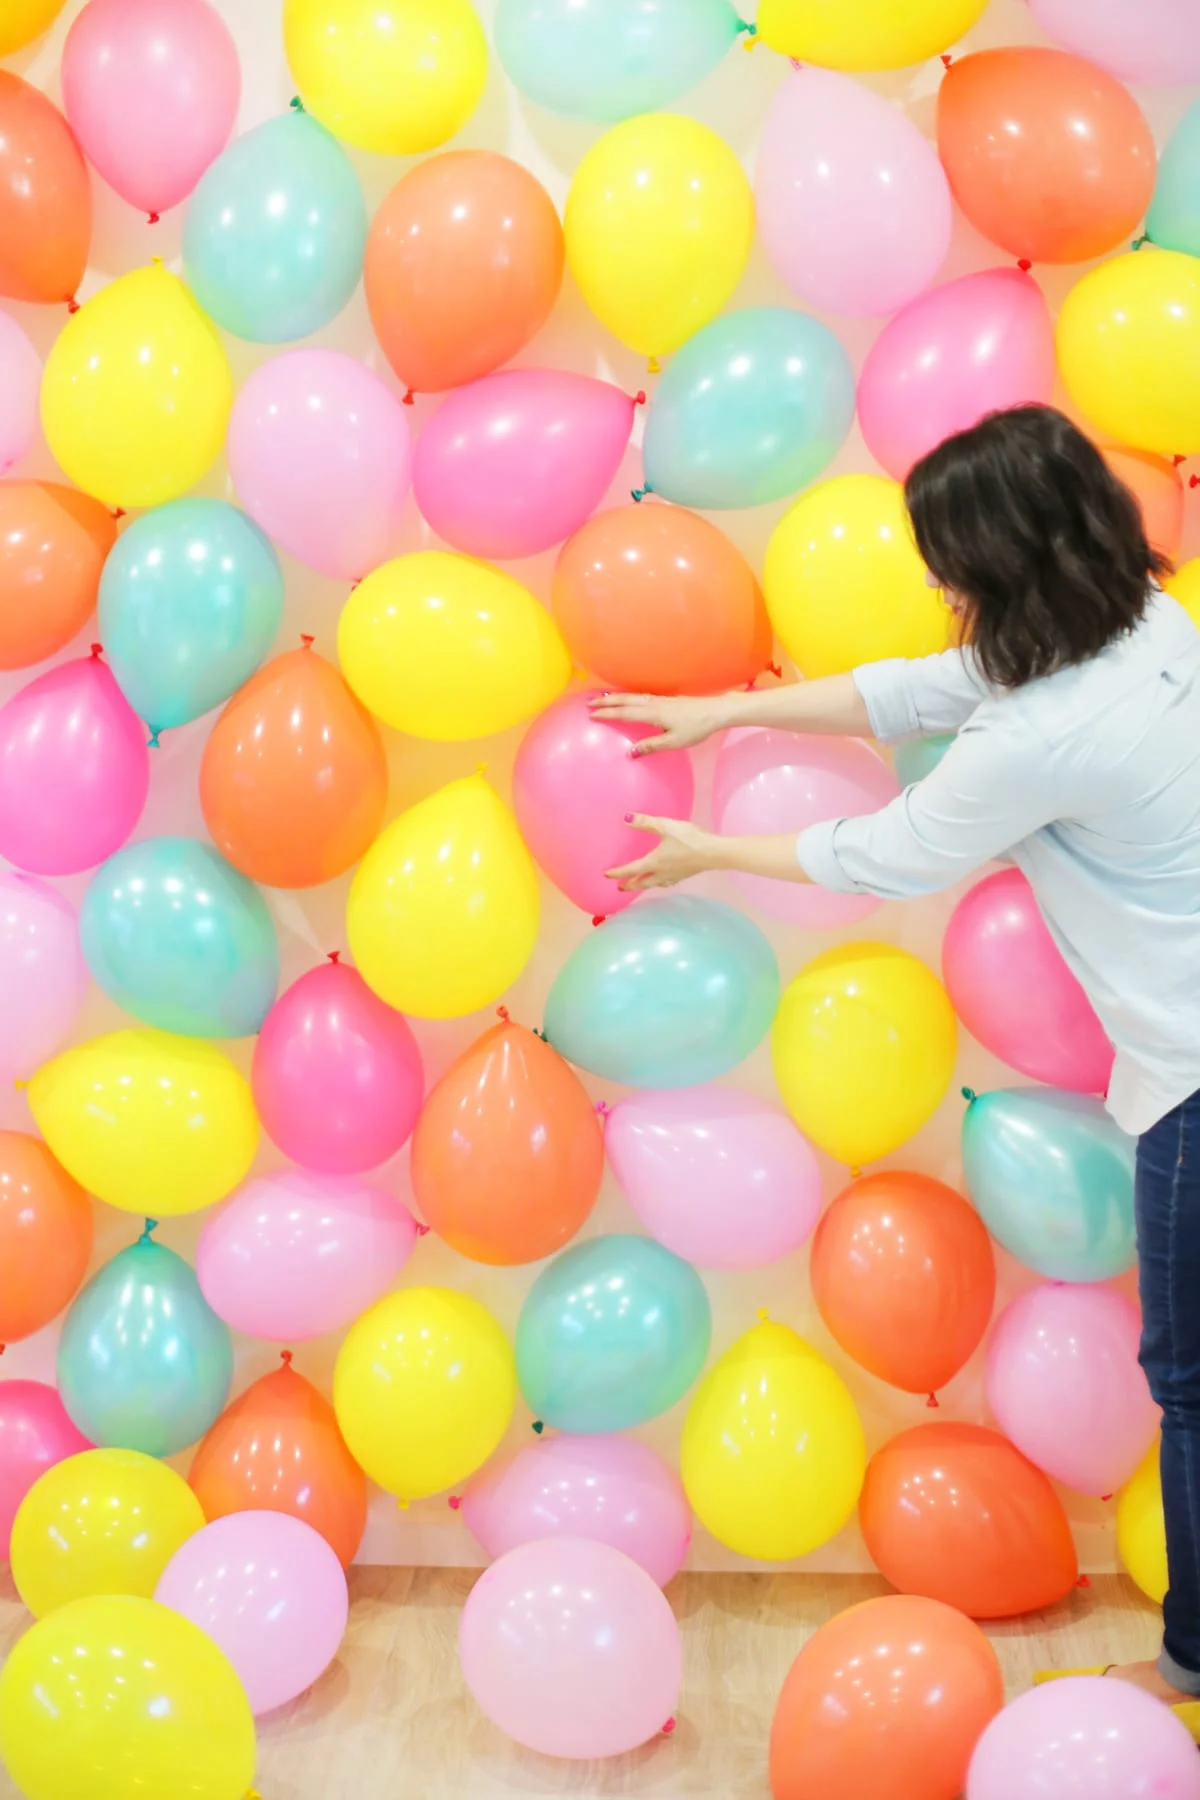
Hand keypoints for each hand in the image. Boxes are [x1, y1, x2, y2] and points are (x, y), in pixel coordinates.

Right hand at [588, 691, 726, 755]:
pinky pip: (640, 696)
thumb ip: (651, 746)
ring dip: (615, 697)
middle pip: (624, 700)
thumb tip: (630, 753)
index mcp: (652, 714)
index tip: (591, 715)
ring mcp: (659, 699)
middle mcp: (653, 703)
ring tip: (601, 697)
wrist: (714, 711)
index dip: (607, 714)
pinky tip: (626, 698)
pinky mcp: (665, 699)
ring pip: (631, 696)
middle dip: (605, 702)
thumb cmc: (696, 728)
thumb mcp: (674, 742)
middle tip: (588, 703)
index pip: (624, 713)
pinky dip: (627, 696)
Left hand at [606, 816, 719, 891]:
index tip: (606, 875)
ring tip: (639, 884)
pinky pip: (666, 882)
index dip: (617, 872)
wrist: (713, 852)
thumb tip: (625, 818)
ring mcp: (674, 875)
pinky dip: (658, 882)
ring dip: (644, 885)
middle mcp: (661, 873)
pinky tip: (663, 879)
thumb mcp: (665, 826)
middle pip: (642, 882)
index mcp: (654, 862)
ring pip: (654, 884)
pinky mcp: (684, 875)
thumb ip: (645, 822)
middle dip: (630, 885)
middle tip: (620, 887)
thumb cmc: (688, 839)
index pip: (631, 869)